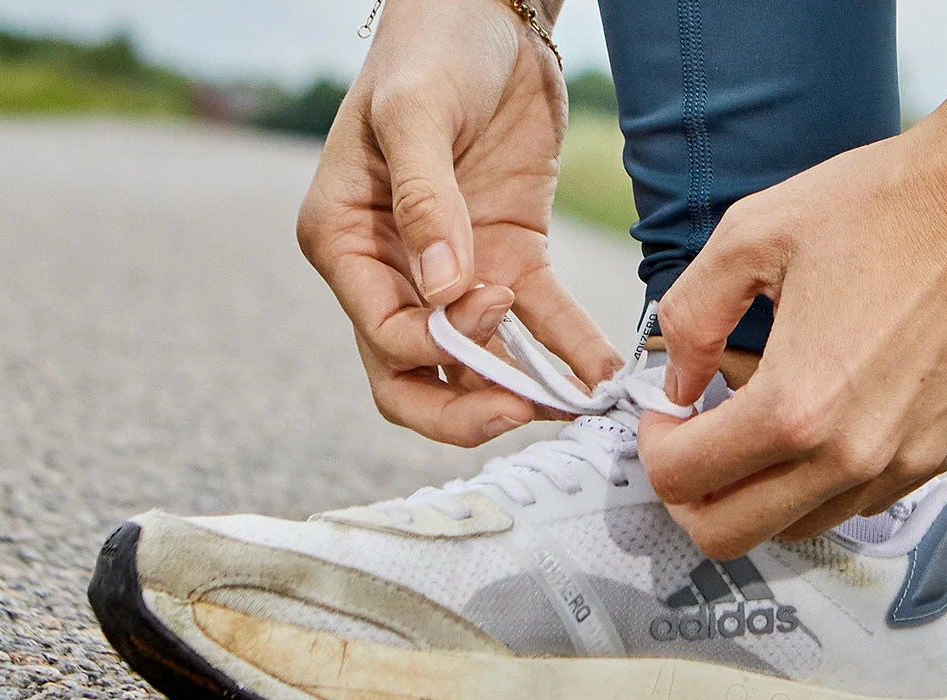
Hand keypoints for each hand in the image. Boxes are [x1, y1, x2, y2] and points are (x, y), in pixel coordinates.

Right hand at [296, 0, 615, 446]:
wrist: (485, 12)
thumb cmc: (429, 50)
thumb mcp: (415, 113)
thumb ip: (424, 201)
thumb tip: (444, 292)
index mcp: (343, 241)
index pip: (381, 333)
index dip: (434, 342)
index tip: (488, 302)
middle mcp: (390, 270)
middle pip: (413, 377)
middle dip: (465, 408)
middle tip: (523, 412)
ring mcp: (453, 273)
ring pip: (476, 366)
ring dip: (522, 392)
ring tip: (577, 405)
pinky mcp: (510, 258)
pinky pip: (540, 322)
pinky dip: (569, 352)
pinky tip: (603, 376)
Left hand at [638, 88, 946, 558]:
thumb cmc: (880, 203)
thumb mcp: (751, 234)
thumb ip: (690, 317)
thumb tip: (677, 385)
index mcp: (795, 405)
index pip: (681, 480)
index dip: (654, 448)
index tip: (667, 410)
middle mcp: (850, 454)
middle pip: (729, 534)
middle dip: (692, 493)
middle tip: (693, 438)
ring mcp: (902, 463)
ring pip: (795, 527)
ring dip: (759, 488)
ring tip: (762, 415)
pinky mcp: (941, 455)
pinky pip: (856, 501)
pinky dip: (819, 478)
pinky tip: (821, 413)